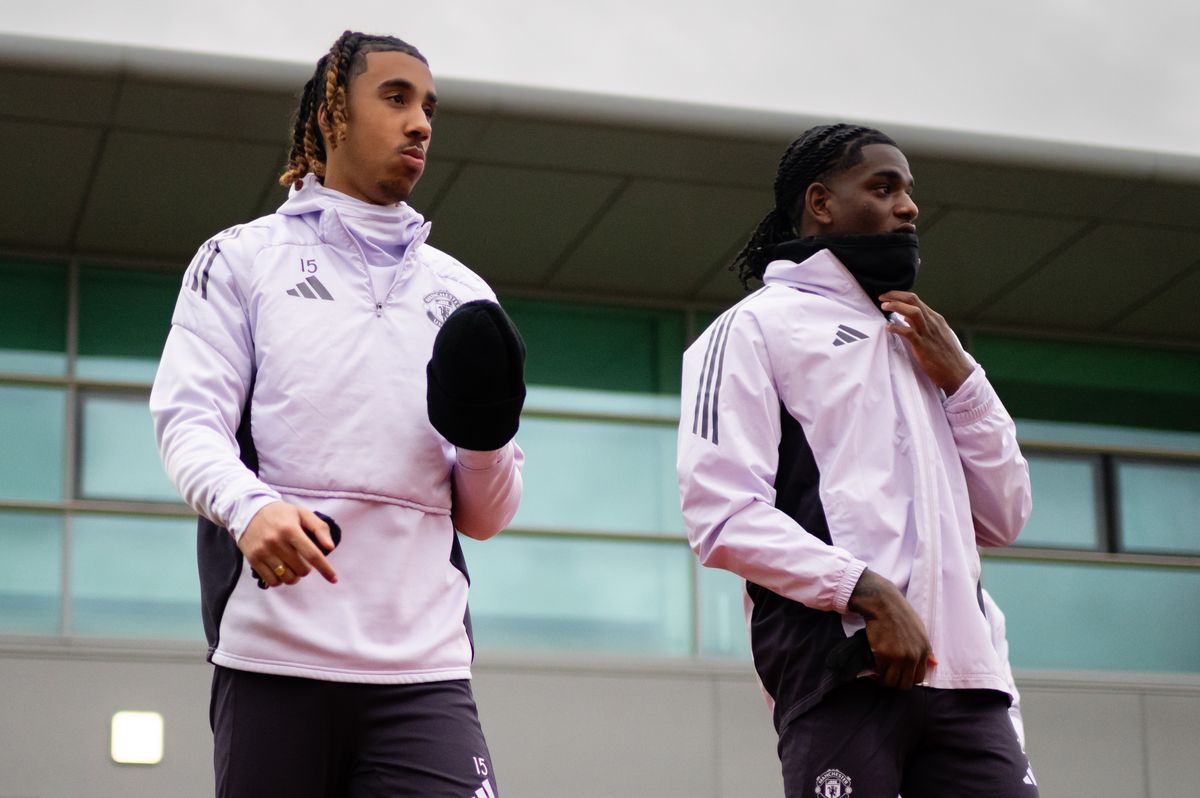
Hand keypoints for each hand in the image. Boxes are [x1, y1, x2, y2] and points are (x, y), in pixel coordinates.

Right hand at [239, 501, 337, 587]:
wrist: (248, 511)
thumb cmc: (281, 514)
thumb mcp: (302, 514)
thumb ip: (319, 528)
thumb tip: (330, 547)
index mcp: (290, 530)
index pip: (312, 555)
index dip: (325, 569)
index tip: (334, 579)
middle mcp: (276, 542)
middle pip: (301, 569)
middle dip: (306, 569)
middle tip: (302, 561)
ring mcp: (263, 552)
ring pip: (287, 578)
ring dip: (294, 576)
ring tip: (293, 567)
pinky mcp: (253, 560)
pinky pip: (272, 581)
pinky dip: (280, 580)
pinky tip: (281, 571)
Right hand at [848, 569, 936, 688]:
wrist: (884, 604)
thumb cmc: (901, 614)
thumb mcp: (920, 630)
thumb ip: (927, 650)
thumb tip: (935, 663)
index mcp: (923, 651)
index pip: (918, 678)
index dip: (908, 679)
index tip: (900, 675)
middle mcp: (913, 656)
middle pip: (905, 684)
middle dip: (896, 683)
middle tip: (888, 676)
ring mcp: (897, 657)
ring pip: (891, 682)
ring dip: (885, 680)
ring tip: (880, 674)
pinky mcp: (882, 655)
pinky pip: (880, 673)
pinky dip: (876, 673)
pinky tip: (874, 668)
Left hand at [880, 291, 972, 394]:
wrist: (958, 373)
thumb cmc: (947, 356)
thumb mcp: (937, 335)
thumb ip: (923, 325)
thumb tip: (906, 318)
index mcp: (936, 319)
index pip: (916, 300)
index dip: (900, 296)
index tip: (888, 297)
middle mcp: (933, 322)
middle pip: (913, 300)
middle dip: (896, 296)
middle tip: (882, 297)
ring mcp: (929, 333)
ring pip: (913, 312)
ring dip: (896, 306)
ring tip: (884, 306)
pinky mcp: (924, 346)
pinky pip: (908, 332)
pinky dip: (896, 328)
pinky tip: (888, 328)